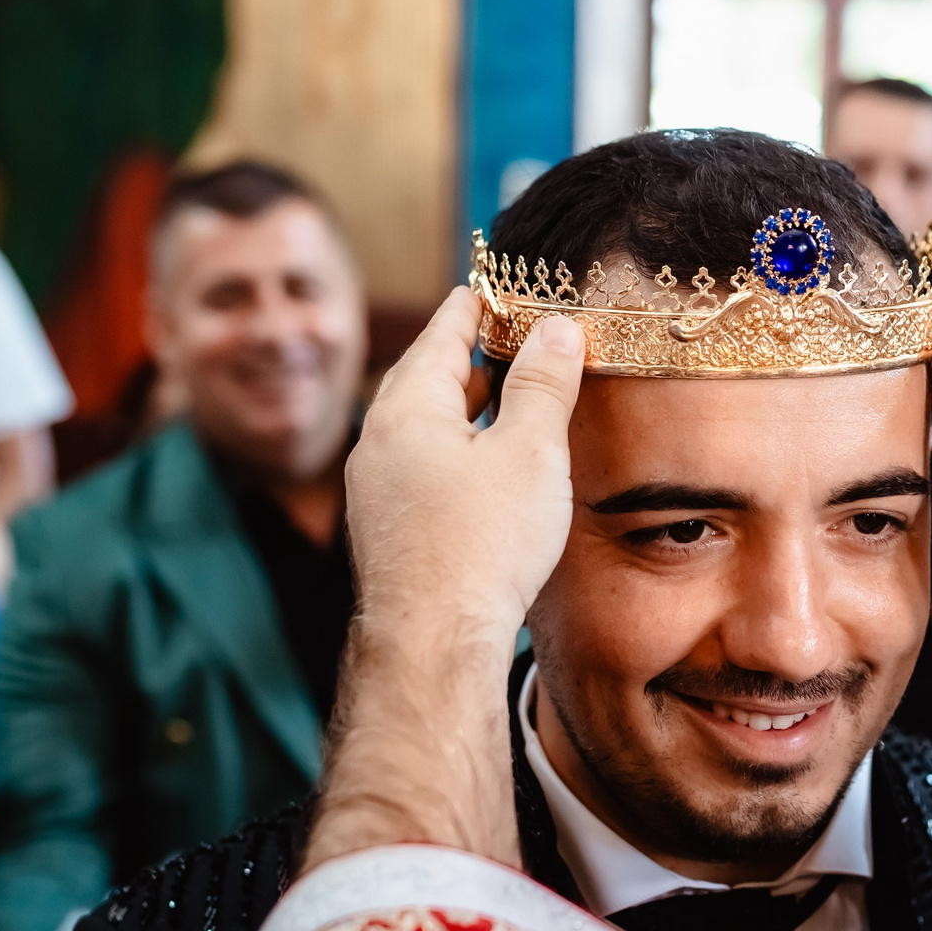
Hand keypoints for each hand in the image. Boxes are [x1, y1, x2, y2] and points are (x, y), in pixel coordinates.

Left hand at [344, 289, 583, 644]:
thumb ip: (542, 384)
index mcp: (406, 409)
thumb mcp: (529, 452)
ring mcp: (375, 491)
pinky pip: (419, 469)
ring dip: (460, 409)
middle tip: (499, 338)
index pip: (440, 335)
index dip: (471, 308)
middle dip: (464, 358)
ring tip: (499, 401)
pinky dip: (451, 452)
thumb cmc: (481, 545)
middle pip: (423, 380)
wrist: (432, 642)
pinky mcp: (386, 531)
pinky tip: (480, 472)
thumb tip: (556, 327)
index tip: (485, 288)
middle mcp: (377, 443)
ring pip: (420, 429)